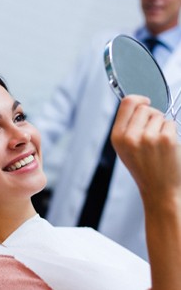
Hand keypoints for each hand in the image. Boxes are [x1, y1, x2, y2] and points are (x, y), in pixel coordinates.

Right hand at [111, 95, 180, 209]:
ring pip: (159, 116)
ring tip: (158, 144)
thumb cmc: (143, 168)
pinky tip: (166, 147)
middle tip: (152, 132)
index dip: (138, 99)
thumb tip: (138, 103)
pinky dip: (171, 132)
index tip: (145, 101)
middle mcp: (130, 137)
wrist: (159, 190)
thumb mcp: (124, 148)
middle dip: (151, 115)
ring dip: (161, 126)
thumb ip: (126, 126)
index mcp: (117, 137)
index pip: (127, 103)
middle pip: (144, 107)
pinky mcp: (167, 140)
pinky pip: (170, 123)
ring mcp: (149, 138)